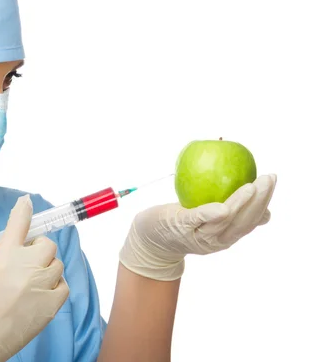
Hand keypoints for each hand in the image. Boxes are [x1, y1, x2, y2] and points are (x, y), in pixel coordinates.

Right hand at [0, 195, 69, 361]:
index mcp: (1, 258)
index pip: (19, 223)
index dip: (24, 209)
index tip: (26, 202)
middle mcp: (25, 271)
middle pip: (45, 244)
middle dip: (35, 245)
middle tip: (20, 255)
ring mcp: (39, 291)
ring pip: (56, 264)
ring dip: (45, 265)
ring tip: (27, 275)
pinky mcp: (48, 310)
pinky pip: (63, 287)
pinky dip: (54, 285)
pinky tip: (37, 291)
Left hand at [119, 174, 276, 280]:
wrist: (149, 240)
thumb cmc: (181, 224)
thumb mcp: (207, 218)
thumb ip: (230, 212)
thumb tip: (257, 199)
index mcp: (225, 237)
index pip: (251, 220)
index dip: (264, 201)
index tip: (271, 180)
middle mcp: (215, 241)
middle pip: (242, 222)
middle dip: (259, 201)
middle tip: (268, 179)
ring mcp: (197, 236)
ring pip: (223, 223)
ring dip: (240, 205)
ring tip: (251, 187)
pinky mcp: (179, 228)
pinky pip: (196, 221)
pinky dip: (210, 215)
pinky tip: (222, 208)